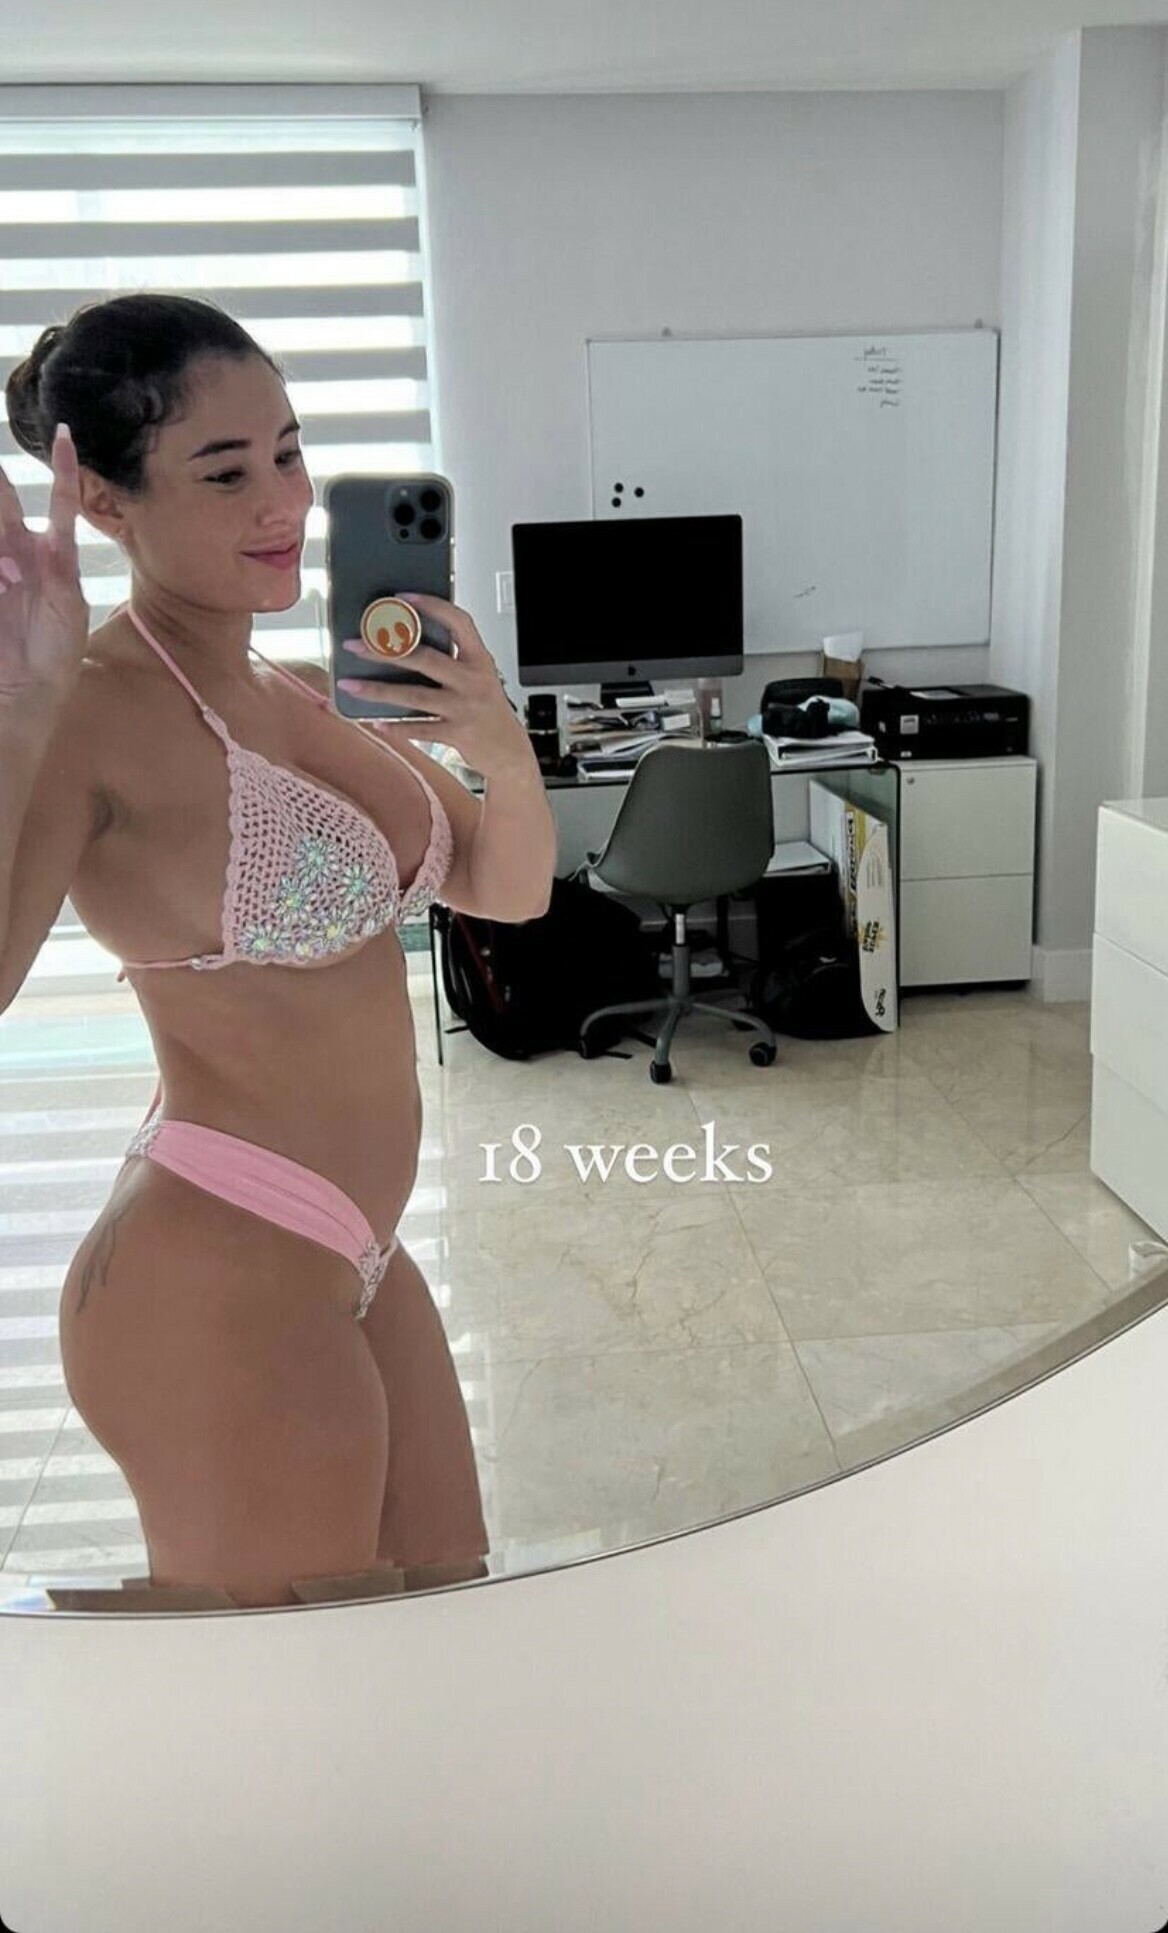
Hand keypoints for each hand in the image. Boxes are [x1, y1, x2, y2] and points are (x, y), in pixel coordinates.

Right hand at [0, 424, 89, 703]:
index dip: (62, 469)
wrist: (24, 694)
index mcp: (50, 554)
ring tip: (10, 568)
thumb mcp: (68, 607)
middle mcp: (17, 552)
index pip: (59, 502)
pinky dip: (1, 560)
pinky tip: (4, 577)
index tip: (64, 435)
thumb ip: (57, 567)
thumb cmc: (53, 655)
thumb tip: (42, 537)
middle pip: (5, 501)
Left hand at [338, 593, 535, 779]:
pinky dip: (395, 727)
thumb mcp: (480, 677)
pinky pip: (419, 729)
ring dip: (378, 691)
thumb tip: (405, 643)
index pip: (458, 622)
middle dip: (385, 650)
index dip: (431, 606)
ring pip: (414, 696)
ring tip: (350, 685)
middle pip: (424, 658)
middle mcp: (472, 681)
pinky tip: (375, 721)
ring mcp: (464, 708)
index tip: (403, 598)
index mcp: (479, 659)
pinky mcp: (456, 734)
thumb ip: (453, 659)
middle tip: (356, 645)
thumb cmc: (489, 710)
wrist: (510, 751)